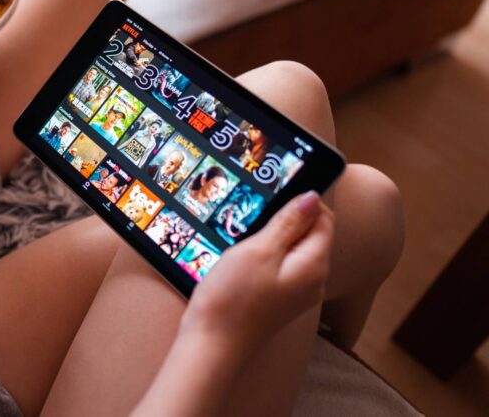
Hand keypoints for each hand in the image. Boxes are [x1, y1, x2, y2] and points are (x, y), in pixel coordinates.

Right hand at [180, 191, 334, 355]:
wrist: (213, 344)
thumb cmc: (234, 298)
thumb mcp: (260, 250)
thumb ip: (288, 222)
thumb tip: (311, 196)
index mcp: (314, 264)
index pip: (324, 218)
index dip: (301, 200)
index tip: (271, 193)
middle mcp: (314, 280)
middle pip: (310, 234)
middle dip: (285, 218)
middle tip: (252, 213)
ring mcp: (297, 292)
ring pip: (293, 249)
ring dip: (271, 236)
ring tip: (243, 234)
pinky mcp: (280, 300)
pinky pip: (281, 266)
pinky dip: (265, 254)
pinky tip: (242, 257)